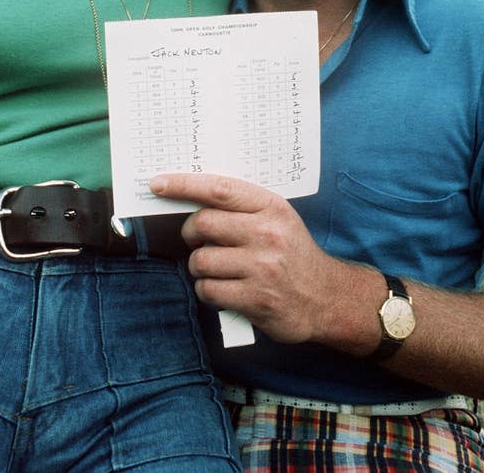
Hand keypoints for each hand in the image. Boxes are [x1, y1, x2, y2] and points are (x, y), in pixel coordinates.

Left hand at [150, 173, 341, 343]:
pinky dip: (208, 290)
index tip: (158, 184)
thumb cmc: (293, 253)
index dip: (183, 185)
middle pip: (203, 223)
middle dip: (191, 233)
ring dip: (199, 266)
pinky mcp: (256, 299)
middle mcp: (267, 234)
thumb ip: (242, 207)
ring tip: (216, 268)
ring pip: (201, 260)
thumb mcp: (278, 219)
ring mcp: (262, 268)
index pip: (219, 189)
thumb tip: (192, 198)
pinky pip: (208, 290)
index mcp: (271, 207)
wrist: (326, 297)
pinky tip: (223, 289)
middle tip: (196, 239)